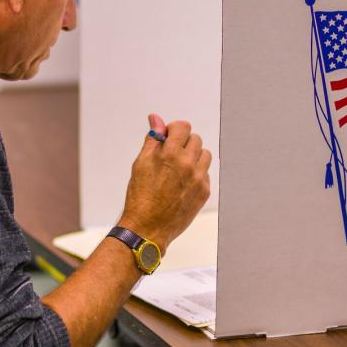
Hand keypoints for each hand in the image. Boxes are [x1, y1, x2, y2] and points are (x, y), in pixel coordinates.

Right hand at [119, 113, 211, 250]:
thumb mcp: (141, 163)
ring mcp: (198, 179)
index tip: (169, 137)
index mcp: (170, 154)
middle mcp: (187, 164)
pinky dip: (196, 174)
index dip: (174, 130)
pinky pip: (206, 173)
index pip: (183, 127)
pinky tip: (182, 184)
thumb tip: (156, 119)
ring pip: (205, 154)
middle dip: (183, 143)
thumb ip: (152, 139)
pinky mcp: (204, 192)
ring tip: (179, 169)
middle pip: (195, 139)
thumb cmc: (140, 196)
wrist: (147, 228)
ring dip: (194, 157)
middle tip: (171, 156)